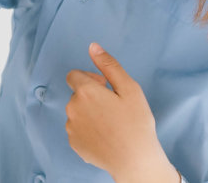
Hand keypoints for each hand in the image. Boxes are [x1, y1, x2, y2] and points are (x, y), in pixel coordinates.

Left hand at [65, 42, 178, 182]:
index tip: (106, 88)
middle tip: (113, 107)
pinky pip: (77, 130)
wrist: (134, 160)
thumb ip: (109, 65)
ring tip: (110, 124)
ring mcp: (71, 128)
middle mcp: (73, 108)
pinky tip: (105, 136)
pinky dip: (88, 130)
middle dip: (91, 96)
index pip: (74, 75)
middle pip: (77, 94)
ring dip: (89, 113)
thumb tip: (93, 47)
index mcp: (85, 92)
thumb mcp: (130, 88)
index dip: (90, 79)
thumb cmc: (136, 124)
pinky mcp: (74, 144)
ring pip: (77, 113)